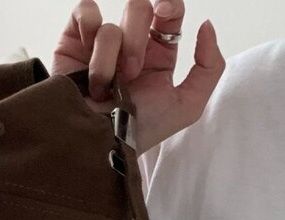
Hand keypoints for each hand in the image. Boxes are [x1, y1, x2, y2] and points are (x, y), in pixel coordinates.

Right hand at [52, 0, 225, 155]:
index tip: (165, 13)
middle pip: (140, 10)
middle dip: (137, 39)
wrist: (100, 141)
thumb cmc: (141, 131)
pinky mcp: (74, 41)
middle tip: (132, 72)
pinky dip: (88, 35)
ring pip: (112, 23)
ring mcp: (102, 43)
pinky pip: (86, 12)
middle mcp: (130, 46)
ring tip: (108, 85)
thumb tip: (206, 25)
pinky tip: (88, 64)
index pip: (168, 14)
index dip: (170, 6)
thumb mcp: (187, 107)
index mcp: (158, 55)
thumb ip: (209, 67)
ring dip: (112, 55)